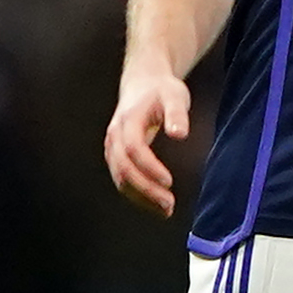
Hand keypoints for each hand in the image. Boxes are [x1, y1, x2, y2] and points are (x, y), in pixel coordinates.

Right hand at [103, 65, 191, 216]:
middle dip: (145, 190)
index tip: (169, 181)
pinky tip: (154, 203)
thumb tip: (180, 134)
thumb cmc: (162, 90)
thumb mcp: (175, 95)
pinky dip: (135, 193)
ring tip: (165, 209)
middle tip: (169, 205)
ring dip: (140, 196)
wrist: (143, 83)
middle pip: (123, 169)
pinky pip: (121, 178)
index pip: (134, 149)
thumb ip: (177, 114)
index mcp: (128, 121)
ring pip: (119, 178)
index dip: (149, 167)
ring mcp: (112, 147)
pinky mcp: (116, 155)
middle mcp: (115, 136)